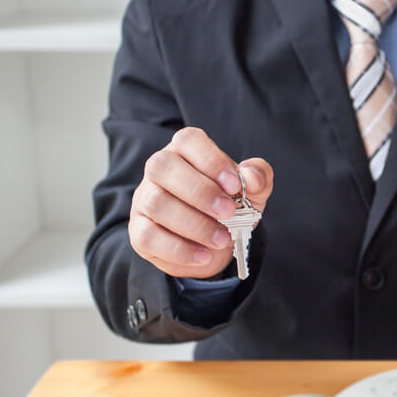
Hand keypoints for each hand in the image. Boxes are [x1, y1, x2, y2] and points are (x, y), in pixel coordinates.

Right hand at [128, 127, 273, 278]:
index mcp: (185, 151)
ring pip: (156, 203)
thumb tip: (251, 176)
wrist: (212, 243)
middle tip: (229, 212)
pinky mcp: (138, 230)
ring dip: (194, 224)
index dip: (211, 160)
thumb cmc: (227, 206)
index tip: (235, 185)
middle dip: (200, 192)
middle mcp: (159, 169)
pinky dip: (180, 249)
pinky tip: (204, 255)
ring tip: (222, 239)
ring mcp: (144, 199)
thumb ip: (258, 177)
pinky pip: (149, 236)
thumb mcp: (252, 191)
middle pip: (163, 167)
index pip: (189, 141)